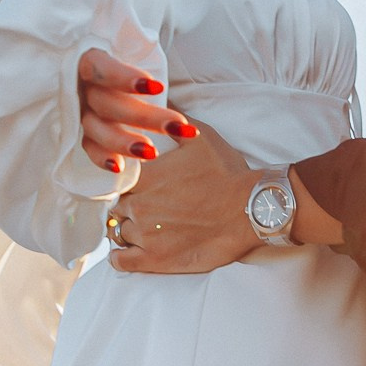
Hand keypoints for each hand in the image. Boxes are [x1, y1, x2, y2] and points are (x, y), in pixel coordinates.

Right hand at [77, 47, 199, 175]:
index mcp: (89, 62)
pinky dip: (102, 158)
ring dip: (123, 142)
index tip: (157, 87)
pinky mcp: (83, 132)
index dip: (124, 78)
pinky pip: (89, 148)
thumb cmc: (123, 61)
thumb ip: (139, 57)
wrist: (104, 71)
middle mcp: (81, 89)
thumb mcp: (131, 51)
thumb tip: (161, 81)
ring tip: (151, 152)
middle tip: (177, 126)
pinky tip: (119, 168)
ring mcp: (80, 112)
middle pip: (108, 104)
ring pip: (97, 129)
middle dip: (144, 117)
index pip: (100, 68)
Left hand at [106, 126, 259, 273]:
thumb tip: (158, 104)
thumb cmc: (227, 173)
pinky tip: (131, 250)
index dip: (126, 182)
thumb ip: (172, 122)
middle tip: (147, 204)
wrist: (249, 210)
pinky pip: (121, 261)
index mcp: (144, 175)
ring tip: (146, 226)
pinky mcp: (155, 260)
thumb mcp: (200, 136)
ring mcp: (145, 235)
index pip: (116, 178)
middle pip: (117, 205)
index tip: (137, 184)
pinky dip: (121, 256)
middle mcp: (139, 205)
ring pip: (118, 230)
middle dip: (129, 204)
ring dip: (129, 227)